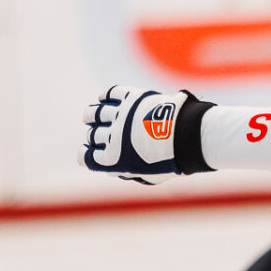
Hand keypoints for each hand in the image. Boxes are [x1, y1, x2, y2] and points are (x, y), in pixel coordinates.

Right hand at [80, 86, 194, 183]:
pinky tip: (103, 100)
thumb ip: (131, 172)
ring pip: (95, 113)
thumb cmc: (171, 161)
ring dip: (91, 116)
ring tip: (90, 118)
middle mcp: (113, 136)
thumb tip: (116, 170)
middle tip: (97, 138)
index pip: (87, 157)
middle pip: (92, 135)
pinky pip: (111, 94)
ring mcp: (121, 116)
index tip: (87, 155)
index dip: (85, 156)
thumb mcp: (150, 176)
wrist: (186, 138)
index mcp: (114, 159)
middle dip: (92, 138)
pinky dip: (105, 97)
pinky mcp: (131, 99)